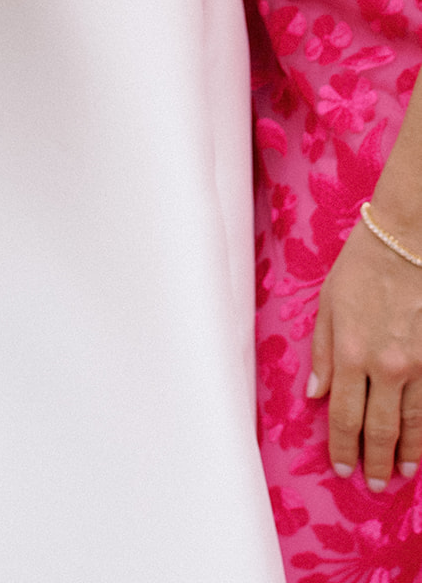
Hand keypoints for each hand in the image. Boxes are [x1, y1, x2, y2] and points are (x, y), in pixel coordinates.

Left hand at [309, 218, 421, 489]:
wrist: (407, 242)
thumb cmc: (362, 268)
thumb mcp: (329, 304)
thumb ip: (323, 353)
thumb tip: (314, 394)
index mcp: (351, 353)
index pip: (343, 415)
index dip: (342, 446)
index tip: (342, 467)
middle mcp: (385, 367)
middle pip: (380, 429)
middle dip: (375, 461)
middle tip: (375, 484)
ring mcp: (418, 365)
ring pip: (412, 423)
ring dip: (406, 453)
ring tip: (402, 473)